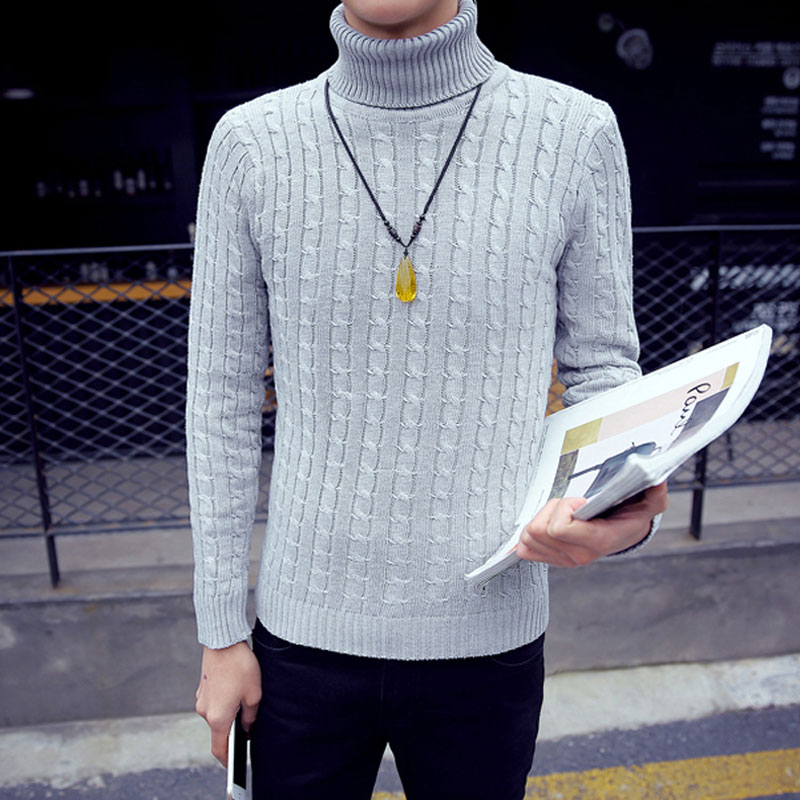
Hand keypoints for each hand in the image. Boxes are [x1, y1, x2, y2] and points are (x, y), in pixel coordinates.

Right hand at [195, 640, 261, 766]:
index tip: (233, 764)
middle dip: (233, 730)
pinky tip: (236, 689)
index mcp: (217, 718)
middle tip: (249, 723)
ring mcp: (202, 699)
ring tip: (245, 699)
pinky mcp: (203, 688)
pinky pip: (214, 702)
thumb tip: (247, 727)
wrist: (223, 641)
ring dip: (229, 713)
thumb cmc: (240, 666)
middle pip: (219, 731)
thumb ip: (251, 716)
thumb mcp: (254, 694)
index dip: (227, 759)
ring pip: (217, 715)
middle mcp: (205, 711)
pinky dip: (224, 702)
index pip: (219, 748)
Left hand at [517, 481, 667, 567]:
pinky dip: (530, 534)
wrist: (626, 534)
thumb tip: (657, 481)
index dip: (565, 507)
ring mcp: (563, 559)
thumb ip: (654, 493)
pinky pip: (524, 549)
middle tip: (569, 505)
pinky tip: (547, 524)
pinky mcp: (551, 559)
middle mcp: (578, 555)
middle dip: (550, 510)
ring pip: (528, 538)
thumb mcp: (649, 503)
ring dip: (540, 519)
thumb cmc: (632, 515)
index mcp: (597, 541)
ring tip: (562, 513)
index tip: (582, 501)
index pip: (559, 528)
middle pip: (538, 531)